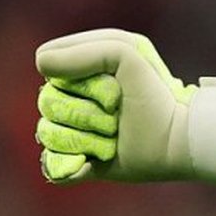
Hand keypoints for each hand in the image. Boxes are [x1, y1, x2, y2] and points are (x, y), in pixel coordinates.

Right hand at [34, 29, 196, 182]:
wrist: (176, 139)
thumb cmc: (154, 93)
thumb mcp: (125, 53)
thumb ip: (83, 51)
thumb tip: (40, 64)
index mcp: (81, 70)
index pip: (49, 68)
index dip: (78, 80)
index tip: (114, 85)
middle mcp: (72, 99)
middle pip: (47, 102)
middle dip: (85, 111)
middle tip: (118, 113)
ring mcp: (73, 132)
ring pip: (49, 133)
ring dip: (87, 137)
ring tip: (115, 138)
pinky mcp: (77, 162)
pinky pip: (51, 164)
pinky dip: (71, 165)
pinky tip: (93, 161)